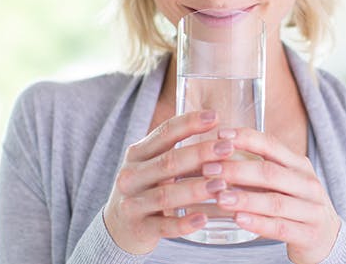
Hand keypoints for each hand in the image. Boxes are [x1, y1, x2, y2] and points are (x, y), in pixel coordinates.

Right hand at [103, 110, 234, 253]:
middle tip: (227, 148)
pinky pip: (163, 226)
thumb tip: (219, 132)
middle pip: (168, 162)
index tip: (215, 116)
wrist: (118, 228)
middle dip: (200, 154)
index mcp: (137, 154)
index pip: (163, 133)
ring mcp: (132, 203)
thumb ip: (175, 150)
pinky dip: (184, 223)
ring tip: (222, 184)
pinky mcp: (138, 229)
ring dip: (195, 188)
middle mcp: (131, 176)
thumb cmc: (145, 189)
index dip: (189, 123)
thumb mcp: (151, 166)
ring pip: (165, 194)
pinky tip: (203, 219)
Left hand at [210, 128, 340, 263]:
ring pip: (275, 201)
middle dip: (237, 170)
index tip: (220, 136)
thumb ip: (258, 169)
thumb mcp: (284, 182)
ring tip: (220, 197)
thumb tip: (217, 155)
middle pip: (270, 172)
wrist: (327, 238)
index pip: (271, 145)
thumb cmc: (296, 205)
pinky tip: (238, 219)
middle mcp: (307, 183)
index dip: (246, 138)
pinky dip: (258, 223)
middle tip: (209, 170)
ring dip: (244, 199)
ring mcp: (311, 209)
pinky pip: (281, 227)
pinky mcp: (309, 234)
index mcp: (298, 165)